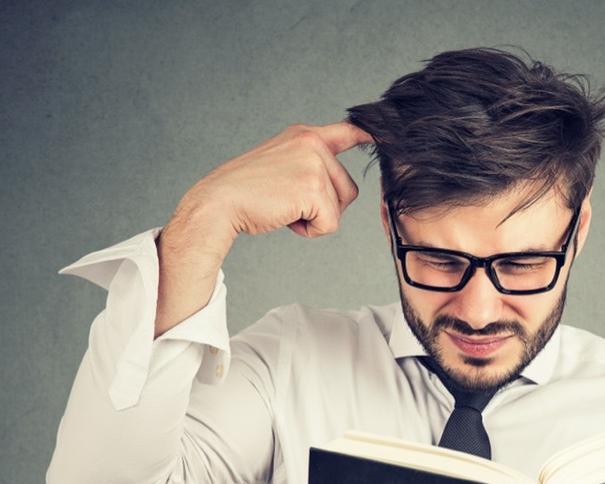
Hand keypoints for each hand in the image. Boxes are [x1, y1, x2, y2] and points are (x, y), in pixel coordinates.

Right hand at [156, 122, 373, 334]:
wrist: (217, 203)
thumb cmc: (244, 193)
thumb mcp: (279, 165)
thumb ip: (307, 165)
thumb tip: (334, 185)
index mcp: (303, 135)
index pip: (347, 131)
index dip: (370, 135)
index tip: (387, 134)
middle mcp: (312, 142)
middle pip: (348, 189)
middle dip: (323, 207)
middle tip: (287, 202)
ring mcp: (314, 162)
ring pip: (340, 207)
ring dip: (316, 218)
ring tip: (284, 208)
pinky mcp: (314, 187)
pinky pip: (330, 224)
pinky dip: (310, 231)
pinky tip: (286, 218)